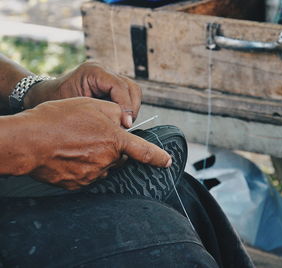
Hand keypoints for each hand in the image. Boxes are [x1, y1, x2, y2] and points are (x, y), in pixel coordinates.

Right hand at [20, 97, 170, 189]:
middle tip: (92, 136)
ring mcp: (93, 174)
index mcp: (115, 140)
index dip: (158, 157)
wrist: (28, 140)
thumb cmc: (59, 119)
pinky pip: (87, 175)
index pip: (144, 151)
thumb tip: (123, 120)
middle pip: (119, 157)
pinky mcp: (78, 184)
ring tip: (76, 144)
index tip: (167, 162)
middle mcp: (108, 160)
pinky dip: (82, 166)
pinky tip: (68, 155)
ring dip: (97, 157)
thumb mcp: (91, 104)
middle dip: (113, 148)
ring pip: (103, 166)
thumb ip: (114, 111)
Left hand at [24, 62, 140, 127]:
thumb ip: (100, 114)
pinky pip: (127, 94)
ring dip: (132, 108)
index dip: (126, 106)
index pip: (120, 87)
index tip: (126, 124)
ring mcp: (109, 75)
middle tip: (126, 125)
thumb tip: (122, 126)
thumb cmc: (56, 103)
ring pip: (133, 91)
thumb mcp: (76, 109)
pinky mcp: (111, 83)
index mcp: (93, 71)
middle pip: (131, 87)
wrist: (46, 96)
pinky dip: (127, 107)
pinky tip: (119, 119)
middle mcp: (104, 70)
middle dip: (132, 108)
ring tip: (123, 123)